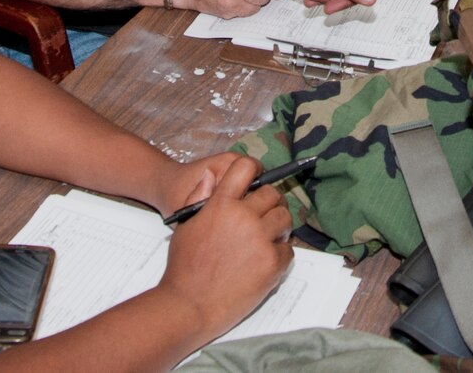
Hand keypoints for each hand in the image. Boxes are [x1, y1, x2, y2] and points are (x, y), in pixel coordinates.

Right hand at [158, 156, 294, 338]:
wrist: (190, 305)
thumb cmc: (184, 267)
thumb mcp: (185, 224)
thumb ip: (200, 196)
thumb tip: (211, 176)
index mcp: (221, 204)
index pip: (246, 168)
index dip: (254, 170)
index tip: (257, 179)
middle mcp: (244, 217)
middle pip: (273, 194)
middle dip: (269, 202)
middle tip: (263, 215)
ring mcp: (260, 240)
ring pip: (285, 218)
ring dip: (278, 225)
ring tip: (266, 237)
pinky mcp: (272, 263)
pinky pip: (288, 249)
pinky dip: (280, 253)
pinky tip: (264, 260)